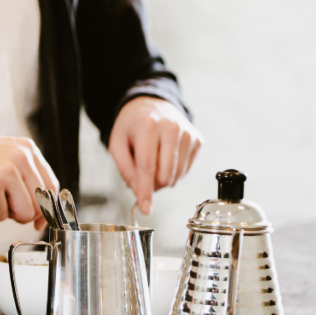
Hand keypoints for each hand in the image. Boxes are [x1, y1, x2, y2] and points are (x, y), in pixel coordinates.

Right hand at [0, 129, 58, 227]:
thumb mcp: (5, 159)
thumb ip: (25, 178)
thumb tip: (41, 215)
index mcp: (28, 149)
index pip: (52, 187)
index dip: (46, 209)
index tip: (37, 221)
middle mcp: (22, 157)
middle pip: (40, 204)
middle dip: (21, 211)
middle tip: (0, 201)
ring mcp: (8, 170)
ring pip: (24, 213)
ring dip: (4, 212)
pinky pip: (0, 215)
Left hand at [108, 96, 203, 214]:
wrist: (152, 105)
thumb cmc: (132, 126)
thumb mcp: (117, 143)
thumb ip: (125, 169)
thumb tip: (139, 192)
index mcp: (148, 126)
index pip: (147, 167)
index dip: (145, 191)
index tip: (146, 208)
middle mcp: (171, 128)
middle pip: (165, 175)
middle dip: (152, 183)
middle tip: (142, 174)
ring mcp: (188, 134)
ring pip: (177, 176)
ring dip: (162, 178)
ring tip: (153, 161)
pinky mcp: (197, 140)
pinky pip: (186, 171)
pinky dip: (173, 172)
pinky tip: (166, 158)